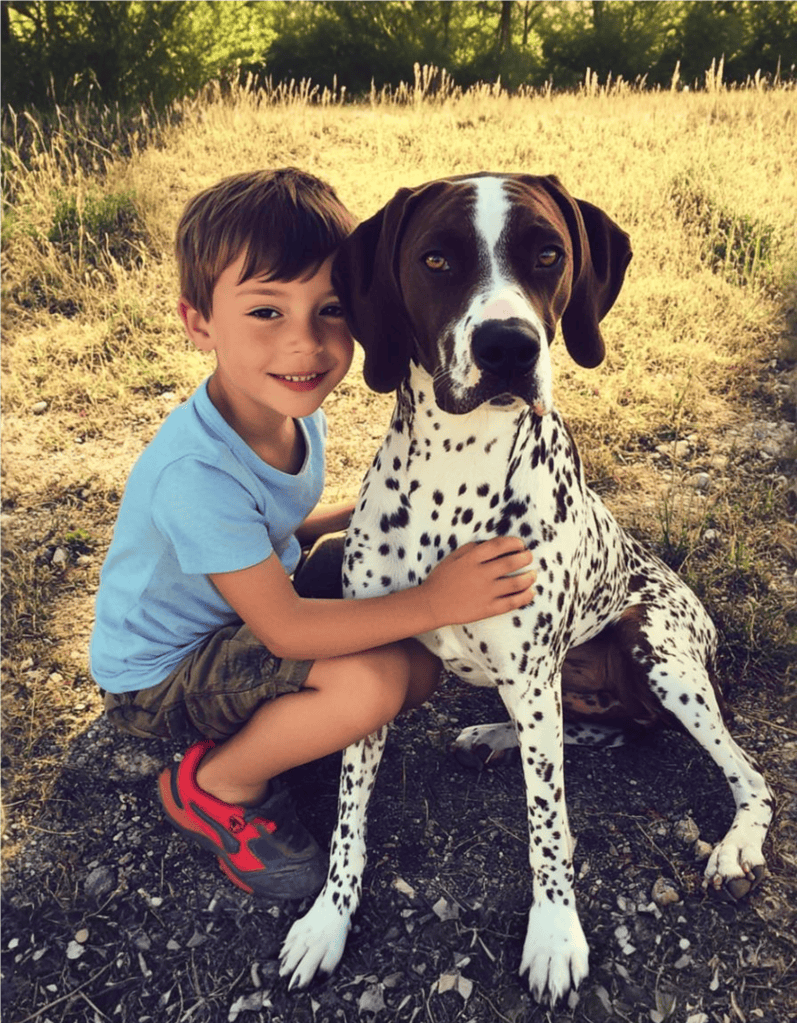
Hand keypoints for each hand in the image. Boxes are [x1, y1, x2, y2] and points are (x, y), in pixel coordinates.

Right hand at [420, 537, 535, 627]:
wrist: (432, 605)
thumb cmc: (441, 579)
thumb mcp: (452, 557)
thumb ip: (471, 548)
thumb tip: (490, 544)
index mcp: (472, 559)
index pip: (499, 546)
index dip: (514, 543)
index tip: (520, 544)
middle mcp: (481, 574)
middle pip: (511, 562)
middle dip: (525, 558)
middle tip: (529, 557)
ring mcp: (486, 592)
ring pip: (516, 583)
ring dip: (529, 577)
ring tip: (533, 574)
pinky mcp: (488, 609)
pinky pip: (512, 603)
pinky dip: (525, 597)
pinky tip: (531, 592)